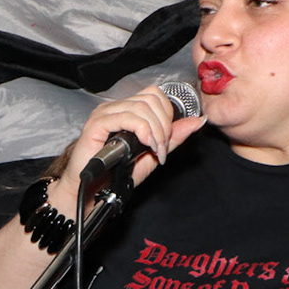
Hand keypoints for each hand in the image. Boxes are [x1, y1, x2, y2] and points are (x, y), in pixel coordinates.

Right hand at [47, 84, 210, 217]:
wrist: (90, 193)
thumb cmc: (114, 176)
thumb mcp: (152, 155)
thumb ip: (173, 137)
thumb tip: (197, 121)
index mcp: (127, 110)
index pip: (155, 96)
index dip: (168, 115)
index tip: (166, 142)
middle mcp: (115, 108)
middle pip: (151, 98)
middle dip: (164, 124)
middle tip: (162, 149)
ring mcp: (104, 114)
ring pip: (142, 106)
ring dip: (155, 131)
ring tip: (154, 151)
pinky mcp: (96, 124)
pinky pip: (127, 117)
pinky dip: (142, 130)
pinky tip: (145, 145)